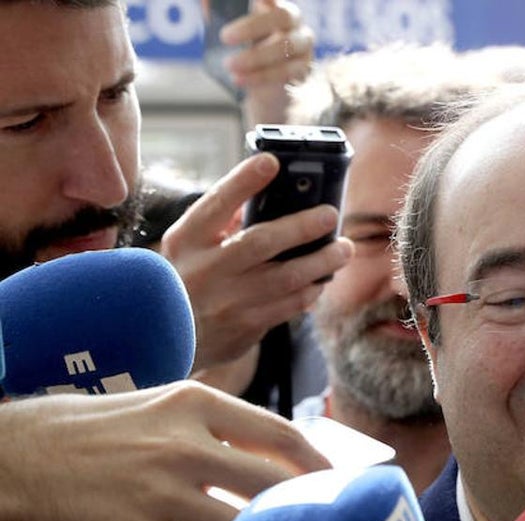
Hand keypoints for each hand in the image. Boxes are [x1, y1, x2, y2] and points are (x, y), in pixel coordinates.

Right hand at [0, 382, 329, 520]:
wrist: (15, 459)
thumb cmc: (98, 435)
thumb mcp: (164, 411)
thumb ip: (224, 433)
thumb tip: (292, 464)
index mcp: (196, 403)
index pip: (285, 436)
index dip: (322, 468)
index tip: (343, 488)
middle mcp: (185, 442)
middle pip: (276, 487)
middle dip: (303, 513)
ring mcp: (164, 490)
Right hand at [162, 153, 351, 372]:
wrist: (164, 340)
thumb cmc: (184, 278)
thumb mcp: (187, 245)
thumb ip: (221, 221)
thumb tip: (268, 195)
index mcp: (188, 240)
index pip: (215, 204)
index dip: (243, 181)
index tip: (271, 162)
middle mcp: (207, 269)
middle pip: (261, 242)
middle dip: (301, 226)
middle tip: (331, 214)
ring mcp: (228, 301)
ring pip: (286, 278)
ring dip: (322, 262)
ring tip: (344, 248)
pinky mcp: (246, 327)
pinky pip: (289, 306)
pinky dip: (310, 290)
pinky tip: (322, 279)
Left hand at [218, 0, 314, 125]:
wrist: (265, 87)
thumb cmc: (247, 51)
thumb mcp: (231, 31)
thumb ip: (220, 14)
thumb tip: (206, 2)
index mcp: (276, 6)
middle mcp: (295, 23)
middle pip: (281, 16)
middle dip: (252, 26)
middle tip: (225, 37)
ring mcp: (303, 47)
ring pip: (285, 46)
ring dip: (255, 57)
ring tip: (229, 65)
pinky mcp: (303, 71)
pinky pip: (285, 72)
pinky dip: (260, 76)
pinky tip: (240, 79)